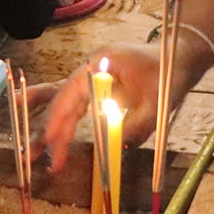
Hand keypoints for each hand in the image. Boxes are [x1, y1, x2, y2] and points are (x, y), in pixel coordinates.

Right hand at [36, 34, 213, 172]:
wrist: (177, 56)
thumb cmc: (168, 72)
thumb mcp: (158, 101)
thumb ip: (138, 123)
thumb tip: (118, 146)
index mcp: (99, 63)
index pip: (72, 92)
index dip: (59, 117)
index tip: (51, 140)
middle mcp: (89, 69)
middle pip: (62, 100)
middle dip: (49, 129)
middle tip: (37, 157)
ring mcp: (91, 78)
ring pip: (64, 104)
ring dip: (52, 128)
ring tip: (36, 151)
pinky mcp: (97, 88)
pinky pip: (75, 106)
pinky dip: (63, 121)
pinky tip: (50, 137)